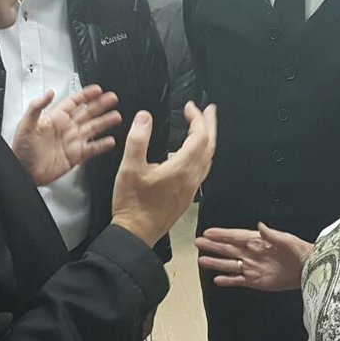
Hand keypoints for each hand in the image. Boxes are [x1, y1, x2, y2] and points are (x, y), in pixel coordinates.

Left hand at [11, 85, 120, 185]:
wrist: (22, 171)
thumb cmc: (20, 149)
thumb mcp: (25, 124)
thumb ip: (36, 107)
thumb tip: (49, 93)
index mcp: (55, 118)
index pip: (74, 102)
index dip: (86, 95)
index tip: (97, 90)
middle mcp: (66, 128)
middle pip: (87, 113)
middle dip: (100, 105)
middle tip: (112, 98)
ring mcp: (72, 142)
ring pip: (93, 128)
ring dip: (105, 122)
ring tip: (116, 116)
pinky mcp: (75, 156)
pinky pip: (92, 149)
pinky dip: (102, 145)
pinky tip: (110, 141)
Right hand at [111, 103, 216, 247]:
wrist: (136, 233)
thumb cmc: (132, 204)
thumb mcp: (129, 168)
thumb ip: (138, 139)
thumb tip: (144, 117)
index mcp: (182, 168)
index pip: (199, 136)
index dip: (197, 118)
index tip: (189, 106)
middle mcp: (192, 177)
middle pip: (209, 146)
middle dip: (210, 125)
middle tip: (209, 110)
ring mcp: (191, 188)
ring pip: (208, 158)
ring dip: (208, 140)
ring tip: (203, 128)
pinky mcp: (187, 196)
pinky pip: (202, 170)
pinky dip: (202, 155)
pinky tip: (193, 155)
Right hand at [195, 222, 312, 291]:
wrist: (308, 269)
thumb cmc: (299, 251)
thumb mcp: (287, 240)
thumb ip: (272, 234)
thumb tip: (260, 226)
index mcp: (258, 241)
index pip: (235, 236)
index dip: (221, 234)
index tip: (208, 232)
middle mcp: (252, 254)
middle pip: (228, 249)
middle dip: (213, 246)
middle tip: (198, 242)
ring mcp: (252, 268)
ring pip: (229, 264)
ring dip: (216, 262)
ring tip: (201, 260)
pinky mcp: (255, 281)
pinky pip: (238, 280)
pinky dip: (228, 280)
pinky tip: (217, 280)